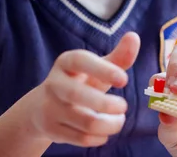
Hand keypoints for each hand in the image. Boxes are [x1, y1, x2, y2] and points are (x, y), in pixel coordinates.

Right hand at [30, 32, 139, 147]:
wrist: (41, 108)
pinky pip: (81, 138)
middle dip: (106, 104)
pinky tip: (105, 132)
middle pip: (76, 94)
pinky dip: (100, 137)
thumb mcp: (96, 69)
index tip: (124, 80)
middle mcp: (54, 83)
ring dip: (109, 124)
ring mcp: (50, 108)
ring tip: (119, 119)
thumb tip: (134, 37)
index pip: (80, 60)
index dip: (103, 69)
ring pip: (84, 121)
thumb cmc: (79, 82)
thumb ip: (117, 57)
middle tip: (124, 106)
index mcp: (66, 63)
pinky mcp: (52, 129)